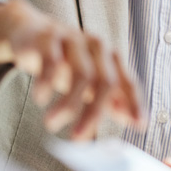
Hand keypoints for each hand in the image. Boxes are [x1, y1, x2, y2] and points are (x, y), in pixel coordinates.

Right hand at [0, 0, 142, 139]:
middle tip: (78, 137)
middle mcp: (98, 47)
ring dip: (67, 104)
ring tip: (51, 123)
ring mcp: (74, 40)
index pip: (128, 83)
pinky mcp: (48, 37)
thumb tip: (134, 122)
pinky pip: (51, 60)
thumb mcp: (91, 81)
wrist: (31, 33)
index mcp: (112, 58)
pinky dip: (47, 81)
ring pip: (80, 74)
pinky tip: (41, 98)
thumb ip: (112, 100)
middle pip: (105, 81)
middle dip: (94, 112)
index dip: (135, 104)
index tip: (139, 126)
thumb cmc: (67, 61)